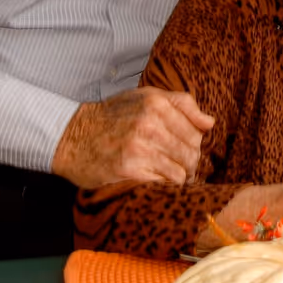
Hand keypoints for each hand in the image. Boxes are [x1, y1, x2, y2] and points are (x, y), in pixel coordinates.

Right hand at [52, 88, 213, 187]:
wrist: (72, 137)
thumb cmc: (112, 116)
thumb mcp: (145, 97)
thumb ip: (181, 104)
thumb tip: (209, 123)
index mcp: (156, 104)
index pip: (196, 132)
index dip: (194, 144)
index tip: (184, 150)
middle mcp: (149, 124)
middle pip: (191, 153)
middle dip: (189, 163)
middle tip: (179, 167)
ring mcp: (139, 148)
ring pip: (181, 171)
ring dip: (178, 177)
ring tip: (167, 175)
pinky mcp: (129, 170)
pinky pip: (164, 183)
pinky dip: (164, 185)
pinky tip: (155, 180)